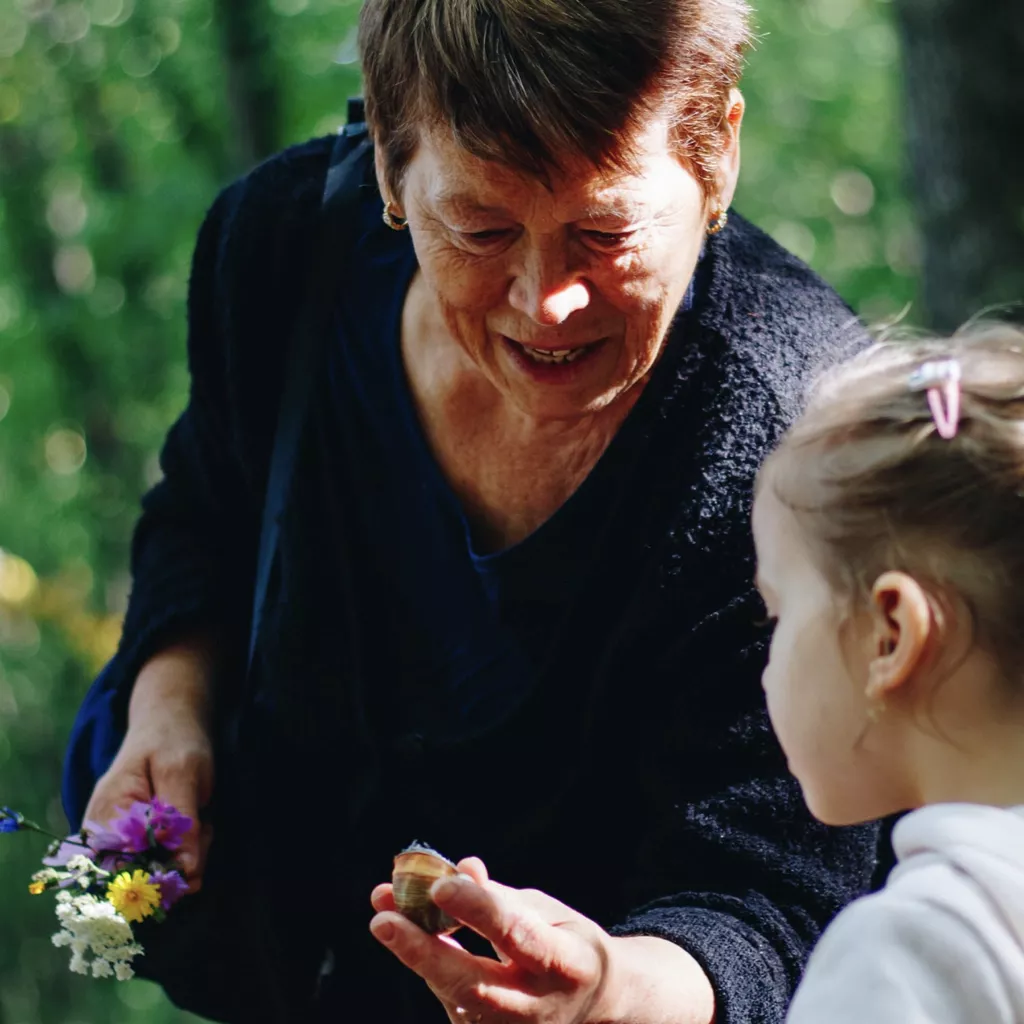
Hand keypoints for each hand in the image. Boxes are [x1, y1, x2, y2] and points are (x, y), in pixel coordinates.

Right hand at [82, 641, 215, 890]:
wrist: (168, 722)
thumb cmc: (172, 740)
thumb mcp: (183, 773)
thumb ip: (184, 823)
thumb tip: (187, 874)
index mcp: (105, 818)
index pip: (130, 873)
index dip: (168, 872)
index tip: (196, 851)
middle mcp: (102, 838)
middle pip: (147, 875)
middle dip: (185, 856)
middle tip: (202, 821)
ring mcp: (118, 842)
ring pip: (162, 870)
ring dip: (191, 849)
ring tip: (198, 814)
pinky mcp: (136, 843)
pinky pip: (166, 860)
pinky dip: (188, 846)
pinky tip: (193, 821)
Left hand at [369, 858, 613, 1023]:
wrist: (593, 1003)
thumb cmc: (564, 941)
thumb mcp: (547, 910)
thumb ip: (500, 896)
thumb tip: (461, 870)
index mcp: (567, 964)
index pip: (518, 936)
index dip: (479, 910)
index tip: (440, 884)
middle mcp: (539, 1008)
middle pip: (474, 986)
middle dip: (425, 952)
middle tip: (383, 920)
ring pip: (453, 998)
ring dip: (415, 954)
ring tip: (384, 915)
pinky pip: (450, 1001)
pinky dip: (427, 965)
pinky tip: (406, 933)